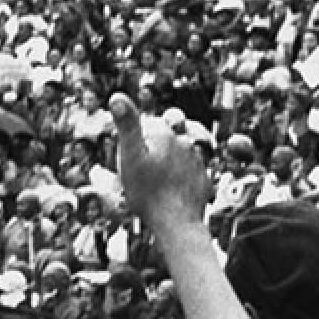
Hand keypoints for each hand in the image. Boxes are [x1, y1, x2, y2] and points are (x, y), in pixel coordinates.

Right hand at [110, 93, 207, 228]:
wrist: (176, 222)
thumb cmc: (149, 192)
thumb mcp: (130, 157)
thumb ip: (127, 125)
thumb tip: (116, 96)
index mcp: (165, 134)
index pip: (149, 124)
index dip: (137, 136)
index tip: (128, 152)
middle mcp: (184, 143)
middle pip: (166, 137)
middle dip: (156, 145)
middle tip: (143, 165)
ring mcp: (196, 162)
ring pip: (180, 154)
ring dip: (169, 161)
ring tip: (155, 179)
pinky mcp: (202, 180)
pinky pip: (190, 173)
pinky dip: (180, 178)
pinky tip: (170, 190)